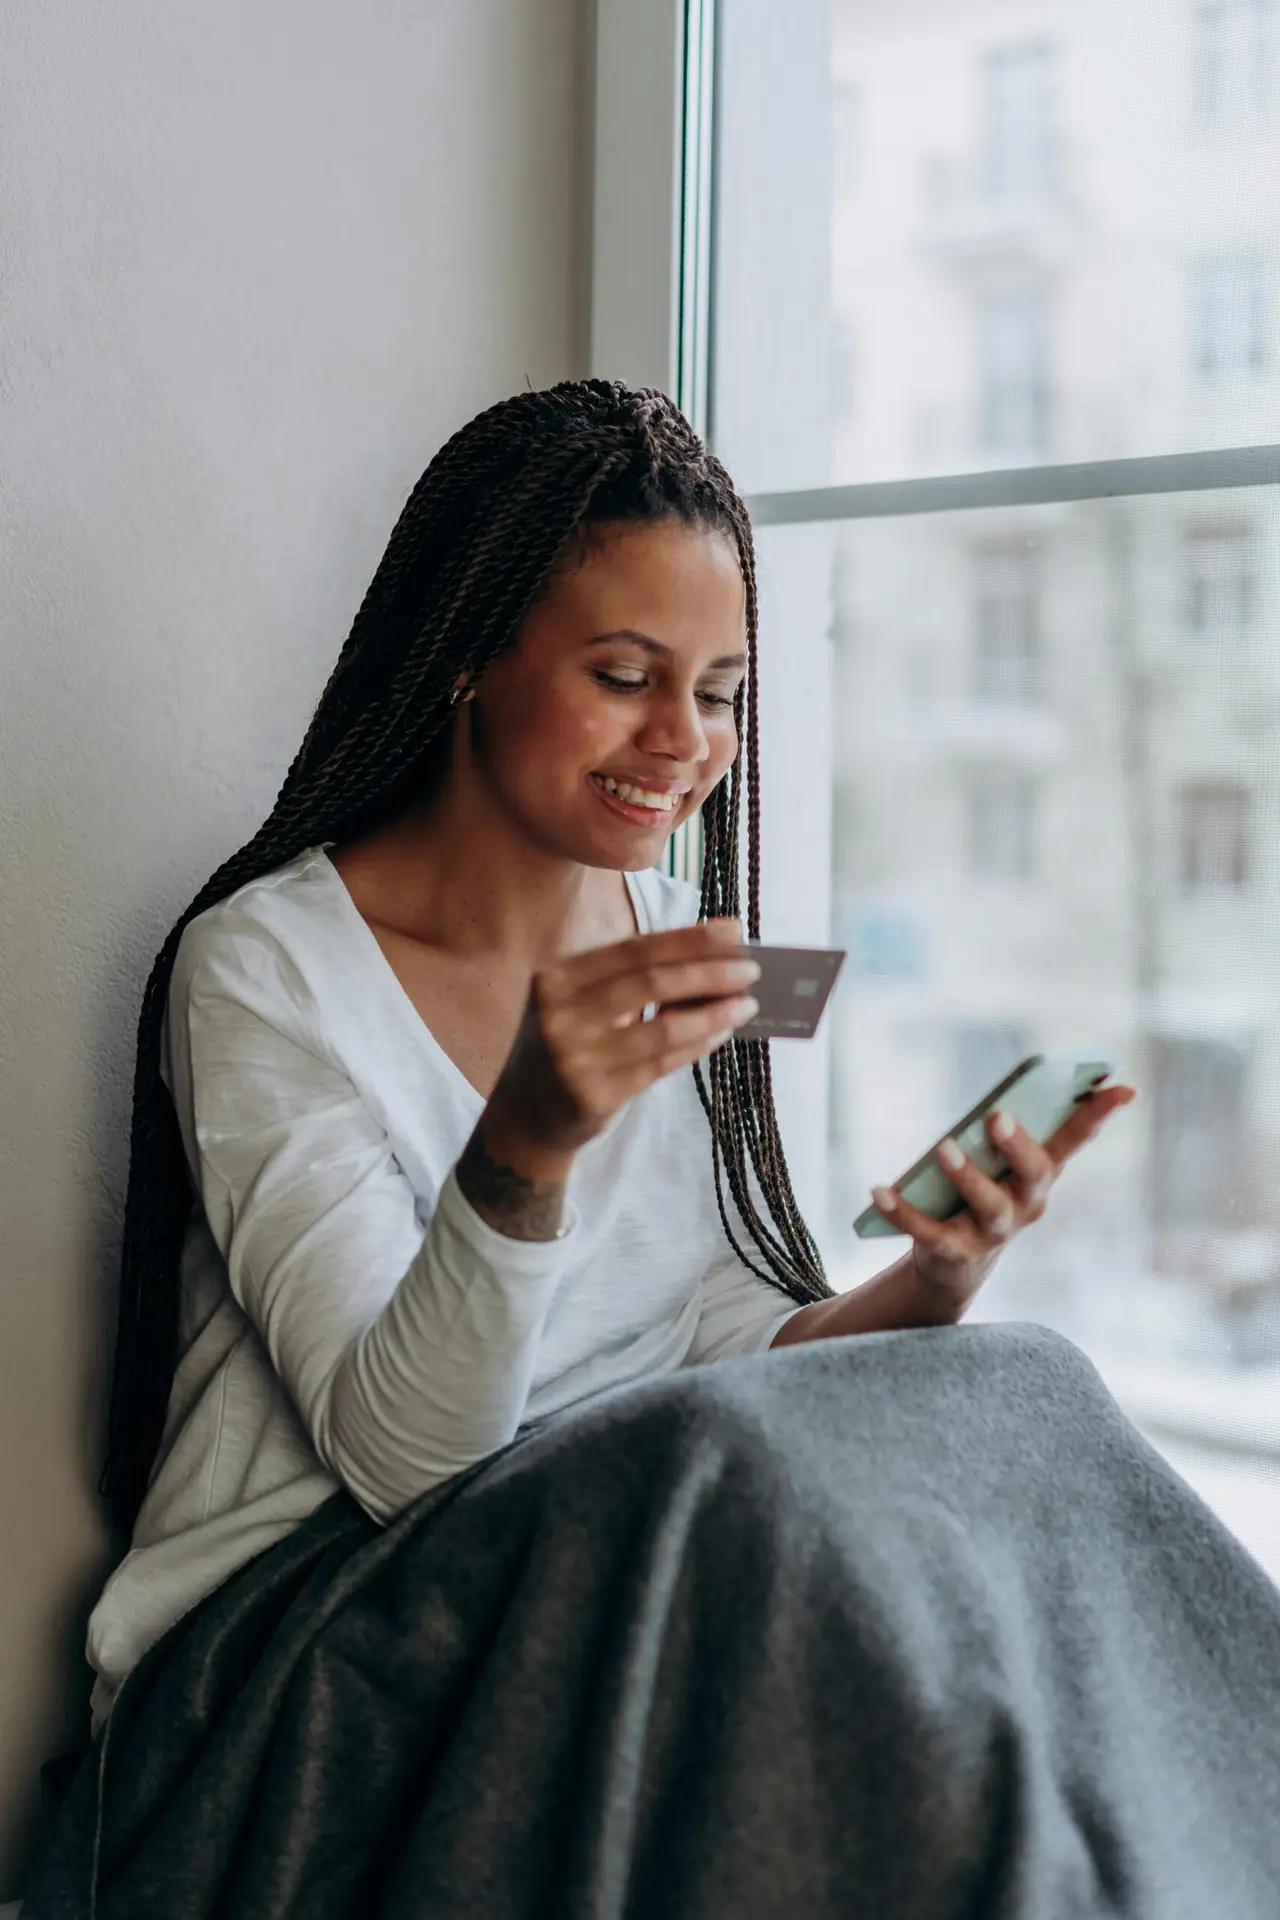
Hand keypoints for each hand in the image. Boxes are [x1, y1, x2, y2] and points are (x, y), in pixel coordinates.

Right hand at [461, 920, 760, 1239]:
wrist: (524, 1116)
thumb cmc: (569, 1047)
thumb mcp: (580, 1005)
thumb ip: (630, 982)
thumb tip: (711, 959)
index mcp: (555, 978)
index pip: (634, 949)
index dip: (688, 938)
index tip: (733, 930)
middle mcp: (558, 1015)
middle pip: (651, 982)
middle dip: (710, 972)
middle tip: (751, 968)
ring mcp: (574, 1058)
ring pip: (663, 1028)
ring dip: (714, 1012)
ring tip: (747, 1003)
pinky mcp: (593, 1096)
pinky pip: (661, 1064)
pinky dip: (697, 1045)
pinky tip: (721, 1033)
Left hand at [870, 1083, 1135, 1305]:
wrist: (953, 1263)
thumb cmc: (978, 1194)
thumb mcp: (995, 1163)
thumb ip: (1006, 1132)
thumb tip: (1003, 1101)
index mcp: (1039, 1175)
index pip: (1075, 1140)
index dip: (1099, 1115)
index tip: (1123, 1087)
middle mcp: (1025, 1204)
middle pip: (1035, 1175)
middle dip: (1019, 1146)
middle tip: (998, 1116)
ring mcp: (993, 1232)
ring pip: (989, 1206)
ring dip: (967, 1176)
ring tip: (943, 1148)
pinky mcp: (955, 1252)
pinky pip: (928, 1232)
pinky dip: (903, 1212)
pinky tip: (879, 1190)